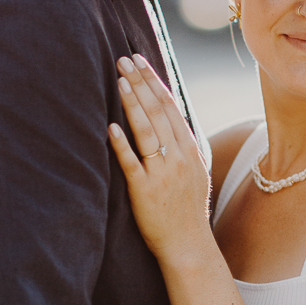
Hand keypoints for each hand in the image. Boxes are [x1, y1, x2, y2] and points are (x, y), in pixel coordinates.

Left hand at [108, 56, 212, 264]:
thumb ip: (181, 147)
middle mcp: (178, 157)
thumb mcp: (193, 172)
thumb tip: (166, 122)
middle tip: (124, 59)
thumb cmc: (186, 209)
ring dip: (133, 103)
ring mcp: (163, 173)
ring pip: (147, 131)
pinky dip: (122, 144)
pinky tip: (111, 127)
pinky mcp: (145, 191)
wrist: (189, 245)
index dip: (154, 82)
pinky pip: (132, 163)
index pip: (171, 107)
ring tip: (120, 81)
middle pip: (159, 111)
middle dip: (141, 83)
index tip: (140, 61)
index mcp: (189, 150)